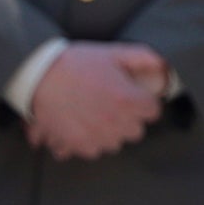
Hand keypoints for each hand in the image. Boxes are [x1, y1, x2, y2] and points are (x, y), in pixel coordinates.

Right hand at [25, 43, 166, 160]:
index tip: (134, 96)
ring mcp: (95, 135)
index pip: (153, 112)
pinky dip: (89, 142)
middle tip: (114, 105)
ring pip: (116, 143)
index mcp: (127, 99)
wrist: (39, 76)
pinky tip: (82, 125)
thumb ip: (144, 58)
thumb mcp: (114, 53)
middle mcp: (114, 122)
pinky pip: (94, 151)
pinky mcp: (76, 145)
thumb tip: (164, 66)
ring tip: (96, 114)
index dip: (145, 102)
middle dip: (129, 119)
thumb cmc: (78, 63)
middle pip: (136, 131)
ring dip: (110, 132)